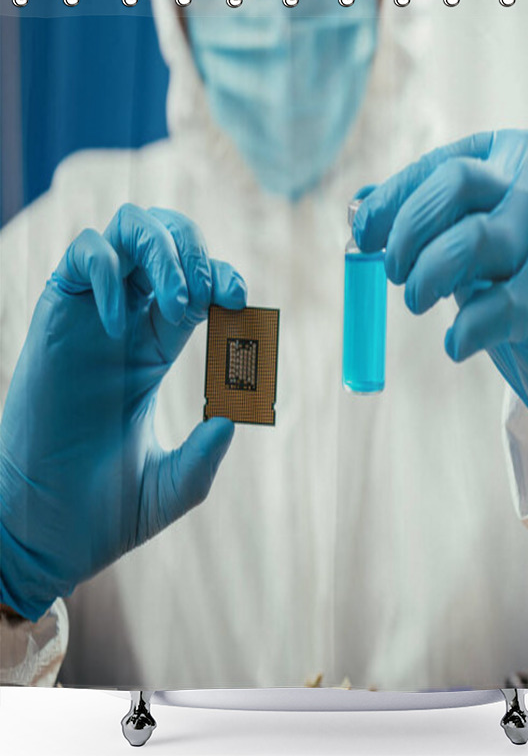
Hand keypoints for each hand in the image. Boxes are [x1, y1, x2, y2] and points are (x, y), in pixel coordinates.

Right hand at [0, 204, 246, 620]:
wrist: (47, 533)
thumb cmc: (107, 512)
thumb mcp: (175, 485)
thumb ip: (205, 455)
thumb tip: (233, 419)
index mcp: (156, 348)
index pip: (197, 285)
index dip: (222, 279)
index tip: (242, 300)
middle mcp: (127, 323)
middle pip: (167, 242)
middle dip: (198, 252)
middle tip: (216, 294)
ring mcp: (91, 316)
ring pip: (127, 231)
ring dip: (164, 250)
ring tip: (180, 303)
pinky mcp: (55, 317)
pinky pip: (82, 256)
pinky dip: (109, 269)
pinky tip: (122, 324)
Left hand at [353, 130, 527, 459]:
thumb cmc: (502, 271)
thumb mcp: (461, 230)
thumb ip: (413, 212)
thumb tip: (356, 209)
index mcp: (513, 156)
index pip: (441, 164)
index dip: (391, 199)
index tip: (362, 235)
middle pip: (458, 182)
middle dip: (409, 229)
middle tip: (393, 271)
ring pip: (473, 239)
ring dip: (426, 275)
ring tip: (416, 300)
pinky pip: (491, 310)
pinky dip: (462, 332)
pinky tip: (455, 343)